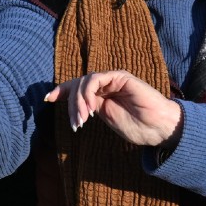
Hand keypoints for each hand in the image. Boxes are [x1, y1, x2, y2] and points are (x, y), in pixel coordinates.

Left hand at [44, 70, 183, 146]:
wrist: (158, 128)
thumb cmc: (137, 127)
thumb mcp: (107, 117)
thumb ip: (92, 107)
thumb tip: (73, 104)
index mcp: (102, 95)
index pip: (77, 88)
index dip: (62, 91)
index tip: (48, 98)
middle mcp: (106, 85)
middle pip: (78, 85)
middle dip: (69, 102)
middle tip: (74, 124)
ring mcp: (113, 79)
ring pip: (85, 82)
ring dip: (79, 101)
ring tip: (82, 120)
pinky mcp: (120, 76)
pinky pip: (96, 79)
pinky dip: (88, 93)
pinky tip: (90, 109)